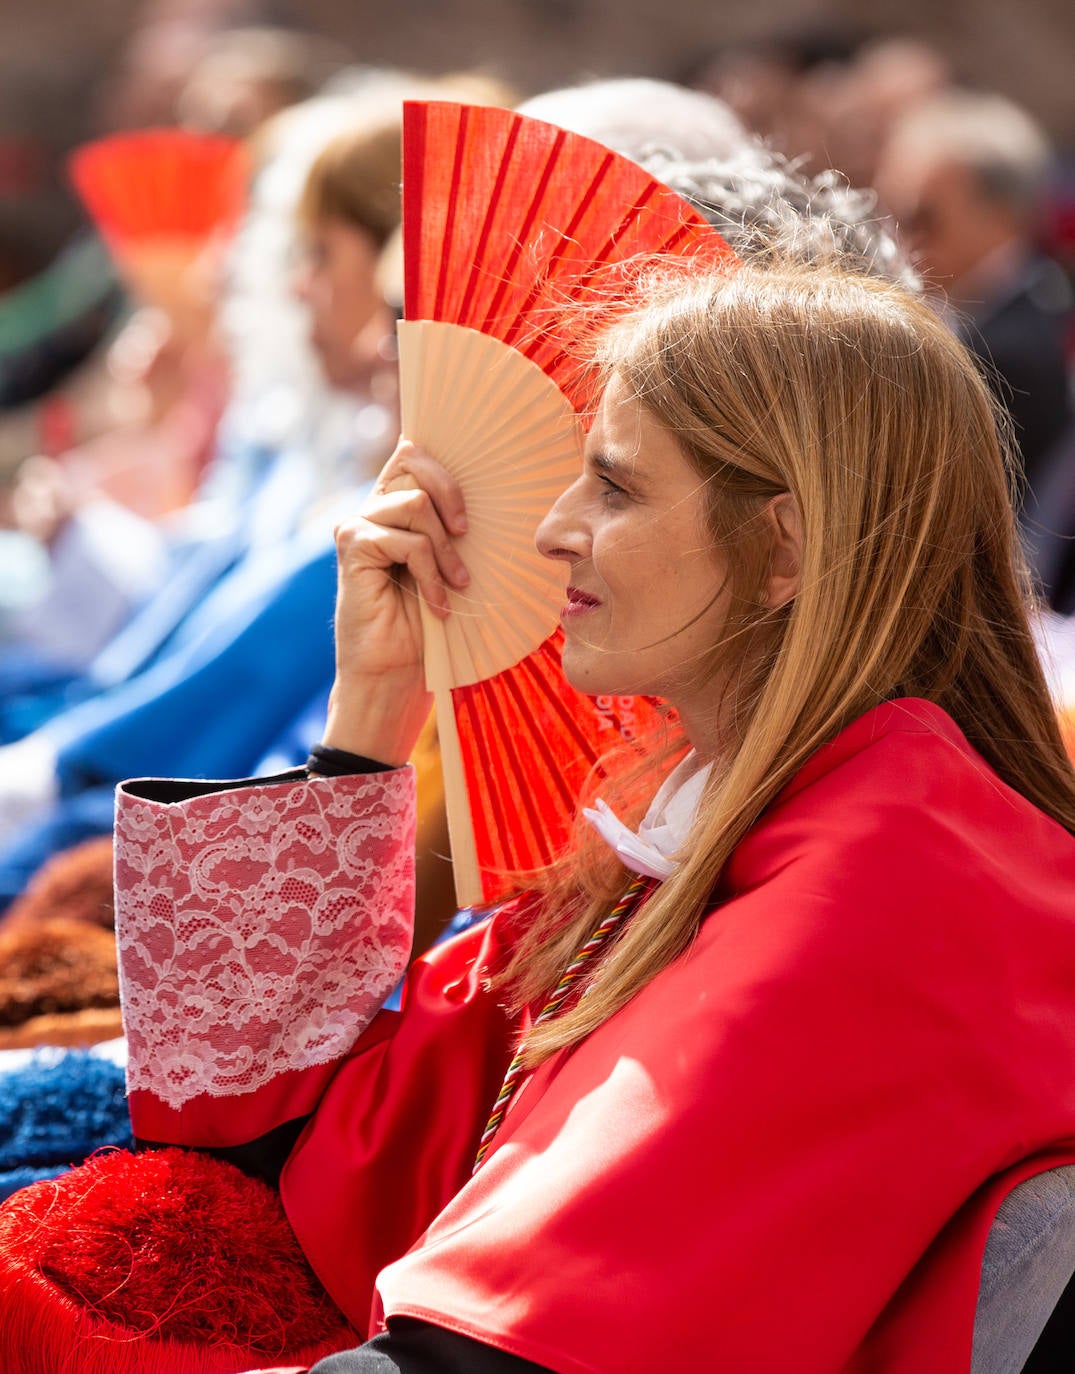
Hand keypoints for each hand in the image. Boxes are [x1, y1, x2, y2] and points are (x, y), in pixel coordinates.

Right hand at [324, 439, 468, 765]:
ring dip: (446, 549)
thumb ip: (458, 527)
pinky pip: (408, 541)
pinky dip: (431, 574)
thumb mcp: (455, 566)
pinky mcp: (353, 547)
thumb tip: (501, 492)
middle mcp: (374, 508)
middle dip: (451, 491)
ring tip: (457, 585)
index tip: (479, 484)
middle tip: (467, 534)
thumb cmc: (431, 626)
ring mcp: (359, 525)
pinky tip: (437, 605)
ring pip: (416, 504)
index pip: (416, 452)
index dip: (446, 456)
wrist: (395, 676)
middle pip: (413, 457)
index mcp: (397, 506)